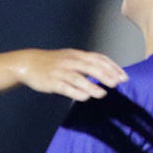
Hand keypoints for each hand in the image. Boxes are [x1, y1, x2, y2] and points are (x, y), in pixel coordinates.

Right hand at [13, 49, 127, 100]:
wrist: (29, 63)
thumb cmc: (55, 63)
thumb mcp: (72, 58)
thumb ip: (89, 64)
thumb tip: (109, 73)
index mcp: (77, 55)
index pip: (98, 59)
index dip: (112, 67)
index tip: (123, 77)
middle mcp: (70, 61)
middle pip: (90, 67)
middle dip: (105, 75)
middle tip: (117, 84)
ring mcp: (61, 71)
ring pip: (78, 78)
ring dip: (91, 86)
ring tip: (103, 94)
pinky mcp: (52, 82)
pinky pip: (65, 87)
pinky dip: (75, 92)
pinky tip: (85, 97)